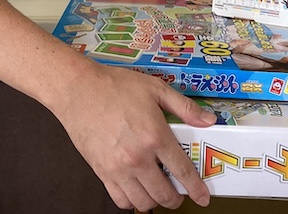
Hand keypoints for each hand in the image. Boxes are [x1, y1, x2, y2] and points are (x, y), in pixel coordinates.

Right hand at [54, 62, 215, 210]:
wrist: (79, 89)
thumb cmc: (115, 86)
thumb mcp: (156, 89)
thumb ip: (185, 107)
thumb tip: (208, 120)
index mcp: (155, 136)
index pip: (182, 171)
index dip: (196, 188)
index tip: (202, 197)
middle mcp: (137, 157)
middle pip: (164, 194)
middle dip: (176, 198)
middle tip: (180, 193)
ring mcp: (118, 168)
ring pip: (143, 202)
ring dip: (155, 201)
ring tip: (158, 191)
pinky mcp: (101, 172)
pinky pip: (120, 199)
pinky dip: (132, 201)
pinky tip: (137, 190)